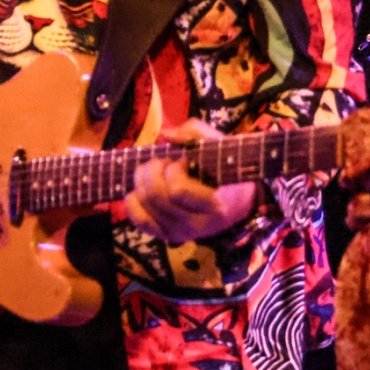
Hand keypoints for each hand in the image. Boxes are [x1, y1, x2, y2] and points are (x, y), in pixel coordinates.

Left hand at [125, 120, 259, 243]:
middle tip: (164, 161)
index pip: (178, 190)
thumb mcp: (220, 146)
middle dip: (153, 169)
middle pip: (156, 195)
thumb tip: (165, 135)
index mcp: (215, 205)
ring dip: (143, 179)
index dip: (174, 169)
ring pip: (144, 203)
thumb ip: (195, 133)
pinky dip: (134, 199)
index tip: (183, 160)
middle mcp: (197, 225)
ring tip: (156, 171)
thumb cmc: (226, 170)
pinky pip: (138, 219)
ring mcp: (180, 233)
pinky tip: (144, 188)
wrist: (235, 203)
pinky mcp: (166, 236)